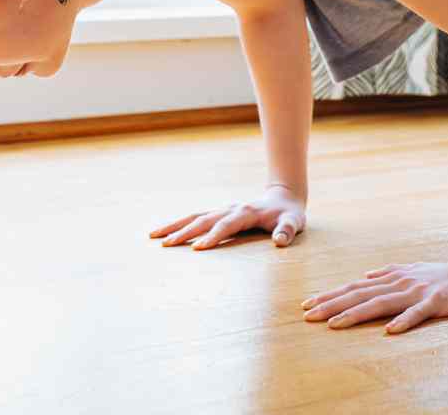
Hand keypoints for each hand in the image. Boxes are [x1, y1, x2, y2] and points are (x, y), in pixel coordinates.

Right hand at [149, 184, 306, 249]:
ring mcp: (222, 210)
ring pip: (194, 216)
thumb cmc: (289, 214)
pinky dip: (179, 224)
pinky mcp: (218, 213)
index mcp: (246, 212)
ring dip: (175, 226)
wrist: (283, 198)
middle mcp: (230, 208)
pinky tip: (164, 233)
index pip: (227, 225)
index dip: (213, 236)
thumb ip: (288, 230)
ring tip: (153, 236)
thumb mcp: (294, 222)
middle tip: (165, 245)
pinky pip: (195, 217)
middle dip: (185, 232)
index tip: (197, 249)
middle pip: (204, 220)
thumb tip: (280, 241)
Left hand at [300, 256, 447, 333]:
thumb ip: (387, 275)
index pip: (355, 288)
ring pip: (381, 303)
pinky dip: (403, 321)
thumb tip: (364, 278)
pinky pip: (418, 314)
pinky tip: (389, 331)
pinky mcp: (436, 302)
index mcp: (393, 277)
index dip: (331, 296)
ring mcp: (417, 292)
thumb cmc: (443, 275)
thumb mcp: (411, 271)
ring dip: (355, 313)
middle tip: (308, 316)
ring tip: (334, 324)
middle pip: (360, 295)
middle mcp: (400, 283)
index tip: (307, 305)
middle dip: (332, 305)